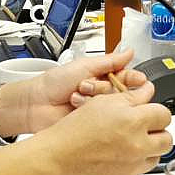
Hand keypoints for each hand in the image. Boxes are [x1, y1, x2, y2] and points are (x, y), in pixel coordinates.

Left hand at [0, 49, 152, 134]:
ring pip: (112, 105)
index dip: (132, 78)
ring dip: (94, 96)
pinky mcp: (92, 123)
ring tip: (76, 94)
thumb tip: (129, 52)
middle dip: (105, 87)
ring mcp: (97, 109)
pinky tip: (75, 105)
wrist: (36, 102)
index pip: (126, 77)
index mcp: (101, 77)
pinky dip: (89, 108)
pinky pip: (103, 118)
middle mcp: (101, 94)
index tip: (138, 79)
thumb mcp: (84, 65)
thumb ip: (109, 61)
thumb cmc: (54, 82)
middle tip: (87, 84)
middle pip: (121, 92)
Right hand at [28, 87, 172, 174]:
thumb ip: (131, 97)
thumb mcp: (102, 102)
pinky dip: (131, 167)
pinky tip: (115, 160)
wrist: (54, 160)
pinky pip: (138, 173)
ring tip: (126, 145)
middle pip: (167, 139)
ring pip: (155, 157)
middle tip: (144, 130)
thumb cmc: (72, 131)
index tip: (151, 115)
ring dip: (146, 150)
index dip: (156, 113)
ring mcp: (133, 167)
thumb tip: (147, 91)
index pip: (165, 115)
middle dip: (157, 133)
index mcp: (134, 121)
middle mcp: (138, 145)